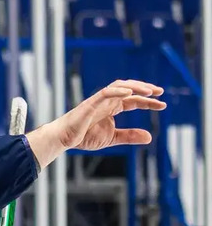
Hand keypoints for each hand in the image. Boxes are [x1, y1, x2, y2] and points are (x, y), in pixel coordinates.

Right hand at [25, 79, 165, 168]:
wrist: (64, 139)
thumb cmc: (83, 137)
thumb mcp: (112, 138)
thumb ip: (129, 136)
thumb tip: (150, 137)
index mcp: (111, 108)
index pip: (133, 100)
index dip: (148, 101)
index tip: (162, 105)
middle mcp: (107, 101)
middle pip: (129, 89)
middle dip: (145, 89)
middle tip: (160, 92)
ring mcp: (99, 101)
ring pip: (119, 86)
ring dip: (135, 86)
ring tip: (150, 91)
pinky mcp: (90, 103)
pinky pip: (105, 93)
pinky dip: (117, 91)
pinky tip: (130, 93)